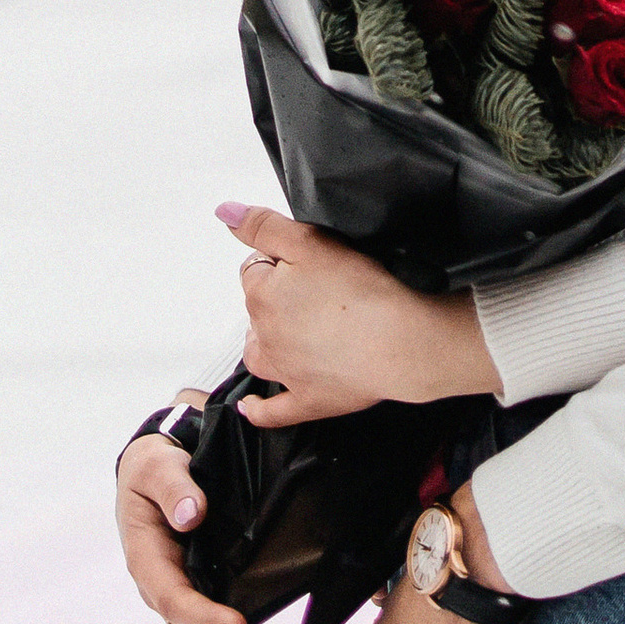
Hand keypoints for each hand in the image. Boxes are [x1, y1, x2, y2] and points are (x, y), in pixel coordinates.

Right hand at [115, 405, 284, 623]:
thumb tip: (189, 514)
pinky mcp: (199, 598)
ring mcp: (180, 597)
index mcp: (146, 560)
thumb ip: (173, 486)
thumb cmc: (155, 466)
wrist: (158, 468)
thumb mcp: (156, 466)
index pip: (172, 598)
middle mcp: (161, 587)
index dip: (203, 615)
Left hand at [217, 203, 497, 425]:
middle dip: (277, 300)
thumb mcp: (310, 241)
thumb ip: (264, 226)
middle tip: (317, 292)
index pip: (255, 269)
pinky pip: (273, 411)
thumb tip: (224, 212)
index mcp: (263, 296)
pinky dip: (260, 409)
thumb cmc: (362, 290)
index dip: (279, 262)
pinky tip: (251, 407)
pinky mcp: (308, 401)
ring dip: (265, 344)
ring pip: (259, 355)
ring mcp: (285, 374)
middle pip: (257, 311)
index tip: (307, 263)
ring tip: (291, 334)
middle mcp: (264, 338)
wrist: (400, 342)